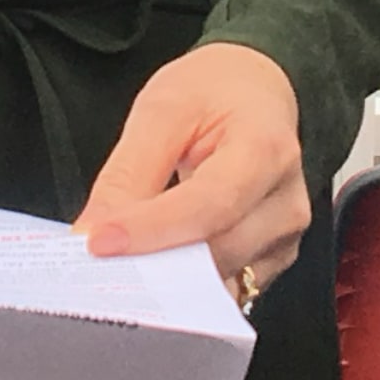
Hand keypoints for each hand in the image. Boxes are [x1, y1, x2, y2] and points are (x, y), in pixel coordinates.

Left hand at [73, 40, 309, 289]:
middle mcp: (286, 200)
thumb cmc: (213, 93)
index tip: (99, 243)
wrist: (255, 92)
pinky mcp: (273, 258)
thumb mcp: (163, 109)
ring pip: (221, 277)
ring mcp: (285, 235)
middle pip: (218, 250)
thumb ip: (129, 171)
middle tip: (94, 268)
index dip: (153, 229)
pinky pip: (227, 286)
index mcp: (266, 148)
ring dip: (165, 281)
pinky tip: (151, 273)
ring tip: (117, 268)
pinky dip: (185, 287)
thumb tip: (93, 231)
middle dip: (153, 264)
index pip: (209, 203)